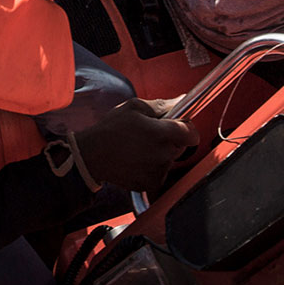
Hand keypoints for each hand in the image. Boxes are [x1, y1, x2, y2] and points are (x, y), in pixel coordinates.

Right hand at [74, 98, 199, 193]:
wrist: (91, 156)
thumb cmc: (111, 129)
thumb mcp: (134, 107)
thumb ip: (162, 105)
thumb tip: (182, 100)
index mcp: (163, 134)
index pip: (192, 134)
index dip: (186, 129)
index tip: (177, 127)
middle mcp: (164, 155)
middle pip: (181, 147)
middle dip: (170, 140)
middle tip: (149, 135)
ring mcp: (158, 172)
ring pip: (170, 160)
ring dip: (160, 154)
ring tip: (139, 148)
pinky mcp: (151, 184)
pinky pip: (160, 173)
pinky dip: (152, 168)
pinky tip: (136, 160)